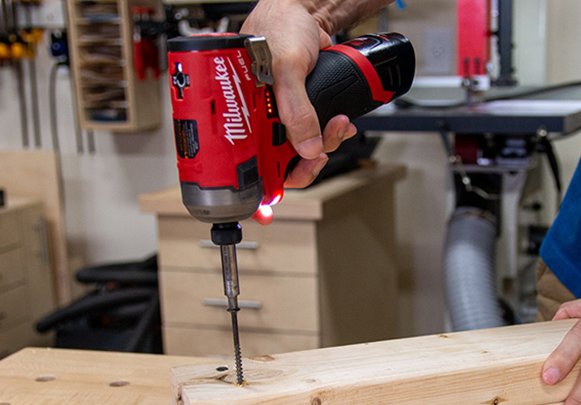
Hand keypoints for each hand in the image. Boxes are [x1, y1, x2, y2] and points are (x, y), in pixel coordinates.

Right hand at [240, 1, 357, 188]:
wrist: (305, 11)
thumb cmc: (279, 26)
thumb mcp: (286, 66)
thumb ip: (296, 107)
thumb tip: (306, 145)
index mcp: (240, 111)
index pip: (243, 159)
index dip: (254, 187)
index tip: (264, 210)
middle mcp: (257, 117)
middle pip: (275, 161)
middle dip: (302, 164)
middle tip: (316, 156)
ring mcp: (279, 115)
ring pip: (299, 150)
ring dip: (322, 146)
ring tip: (336, 128)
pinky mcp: (301, 110)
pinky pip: (315, 133)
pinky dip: (330, 133)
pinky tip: (339, 124)